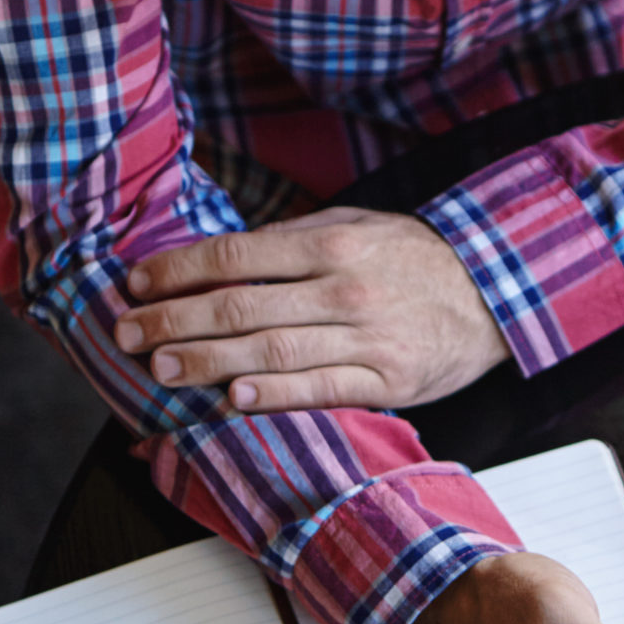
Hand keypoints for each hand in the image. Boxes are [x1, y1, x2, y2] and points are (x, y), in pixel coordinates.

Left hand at [113, 208, 508, 411]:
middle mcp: (341, 288)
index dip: (179, 270)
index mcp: (329, 243)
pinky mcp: (387, 379)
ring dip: (208, 360)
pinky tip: (234, 399)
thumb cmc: (414, 259)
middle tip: (126, 333)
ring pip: (271, 349)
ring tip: (160, 368)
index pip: (236, 255)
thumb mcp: (358, 225)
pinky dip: (276, 396)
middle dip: (174, 320)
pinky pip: (322, 389)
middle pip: (241, 305)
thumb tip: (223, 254)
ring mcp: (365, 337)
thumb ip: (294, 238)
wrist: (497, 294)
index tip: (136, 284)